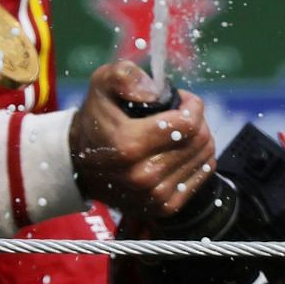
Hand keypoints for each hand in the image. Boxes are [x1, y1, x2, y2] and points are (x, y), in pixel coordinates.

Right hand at [67, 62, 216, 222]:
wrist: (80, 166)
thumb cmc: (96, 120)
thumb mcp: (101, 84)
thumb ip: (124, 76)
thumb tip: (154, 92)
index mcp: (129, 145)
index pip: (188, 123)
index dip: (192, 104)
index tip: (181, 99)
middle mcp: (144, 176)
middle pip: (199, 140)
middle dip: (197, 119)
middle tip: (181, 114)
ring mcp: (155, 195)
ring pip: (205, 157)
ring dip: (199, 138)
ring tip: (179, 131)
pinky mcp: (164, 207)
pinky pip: (202, 176)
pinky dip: (199, 159)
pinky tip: (181, 150)